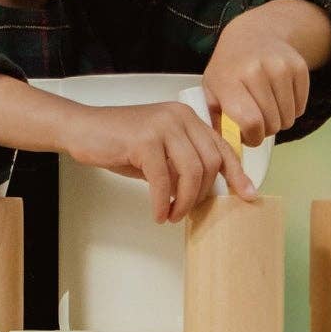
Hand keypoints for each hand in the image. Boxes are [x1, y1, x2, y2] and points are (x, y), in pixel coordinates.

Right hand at [64, 100, 253, 221]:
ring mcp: (162, 126)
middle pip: (209, 162)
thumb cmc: (118, 142)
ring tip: (172, 214)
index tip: (248, 195)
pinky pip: (162, 180)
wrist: (82, 129)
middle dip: (201, 194)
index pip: (221, 146)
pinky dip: (162, 202)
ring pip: (191, 172)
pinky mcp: (144, 140)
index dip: (237, 174)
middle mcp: (179, 117)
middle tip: (187, 211)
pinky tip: (158, 212)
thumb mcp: (159, 152)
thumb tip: (203, 192)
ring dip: (184, 201)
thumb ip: (182, 164)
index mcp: (187, 118)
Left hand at [203, 4, 327, 145]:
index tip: (249, 136)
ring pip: (288, 118)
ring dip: (279, 121)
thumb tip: (228, 149)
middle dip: (265, 130)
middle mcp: (256, 71)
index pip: (251, 122)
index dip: (253, 138)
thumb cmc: (229, 67)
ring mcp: (281, 67)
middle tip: (257, 120)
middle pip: (272, 124)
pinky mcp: (299, 68)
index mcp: (229, 80)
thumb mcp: (212, 90)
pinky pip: (301, 107)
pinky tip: (279, 97)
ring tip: (267, 108)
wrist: (254, 34)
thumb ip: (217, 121)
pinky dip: (292, 110)